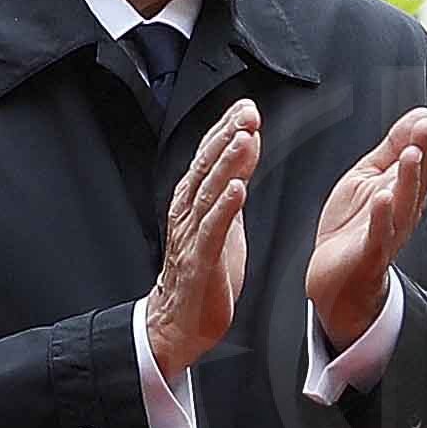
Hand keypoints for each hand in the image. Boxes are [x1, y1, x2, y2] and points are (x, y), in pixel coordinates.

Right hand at [145, 102, 259, 383]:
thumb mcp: (222, 222)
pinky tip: (239, 189)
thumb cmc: (203, 273)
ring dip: (227, 163)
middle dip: (227, 136)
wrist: (179, 320)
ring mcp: (192, 234)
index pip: (207, 156)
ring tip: (244, 139)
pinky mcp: (201, 259)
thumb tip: (244, 156)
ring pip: (209, 191)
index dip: (225, 129)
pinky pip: (213, 229)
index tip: (245, 107)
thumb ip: (230, 189)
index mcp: (192, 201)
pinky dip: (225, 207)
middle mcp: (187, 212)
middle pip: (206, 166)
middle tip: (247, 113)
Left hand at [308, 104, 426, 355]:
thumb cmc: (353, 226)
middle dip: (426, 149)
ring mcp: (390, 229)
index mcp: (404, 187)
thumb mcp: (370, 174)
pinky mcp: (371, 250)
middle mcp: (403, 208)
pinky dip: (381, 215)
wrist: (336, 277)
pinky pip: (379, 232)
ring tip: (411, 153)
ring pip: (404, 202)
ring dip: (409, 177)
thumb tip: (419, 115)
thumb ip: (393, 145)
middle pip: (420, 176)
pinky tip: (382, 197)